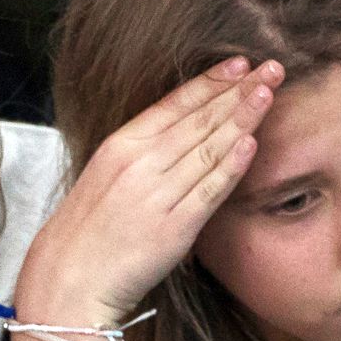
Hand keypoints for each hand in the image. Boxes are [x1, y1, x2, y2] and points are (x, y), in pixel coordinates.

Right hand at [17, 59, 275, 328]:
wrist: (69, 277)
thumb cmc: (86, 230)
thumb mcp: (103, 175)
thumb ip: (140, 153)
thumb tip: (182, 132)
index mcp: (120, 146)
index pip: (174, 104)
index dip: (210, 81)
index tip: (239, 63)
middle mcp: (140, 164)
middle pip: (199, 120)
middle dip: (238, 92)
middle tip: (271, 69)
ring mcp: (158, 194)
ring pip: (209, 149)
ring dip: (242, 119)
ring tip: (268, 94)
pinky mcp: (174, 227)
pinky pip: (210, 190)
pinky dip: (232, 166)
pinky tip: (251, 143)